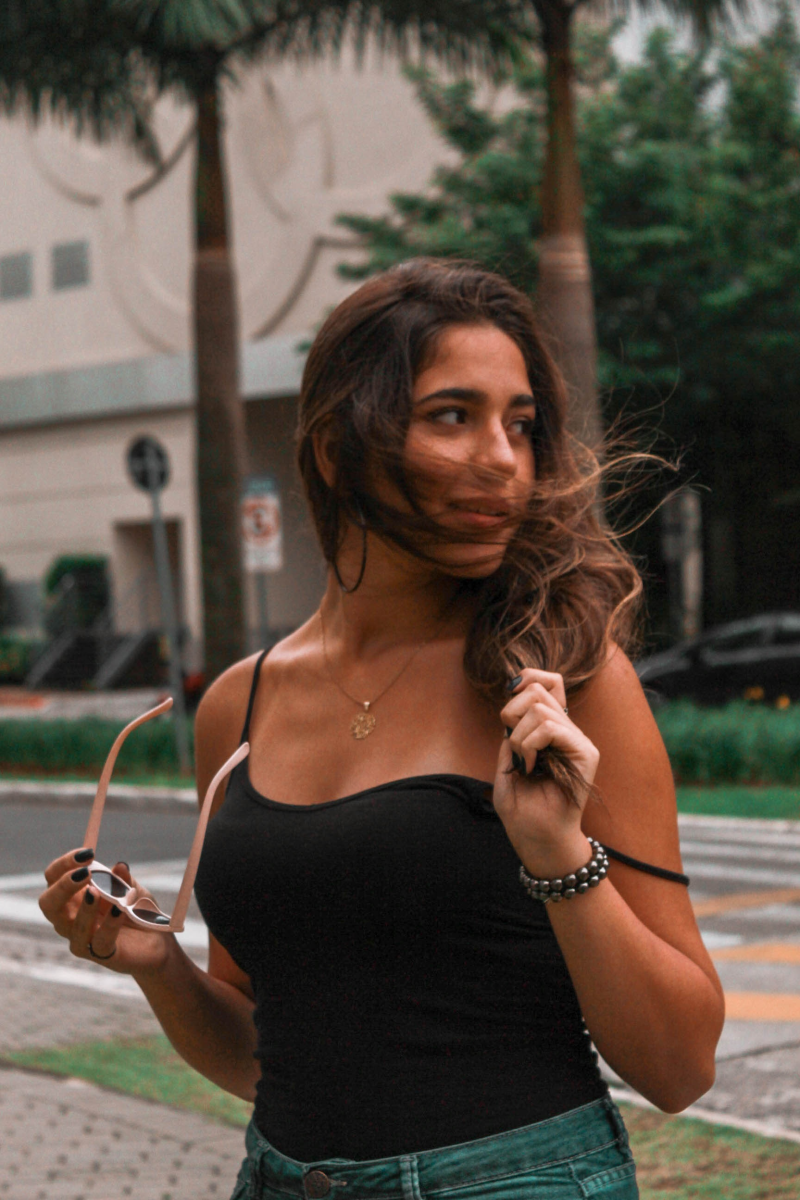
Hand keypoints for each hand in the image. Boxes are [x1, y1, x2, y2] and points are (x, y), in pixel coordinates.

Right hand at [39, 849, 175, 977]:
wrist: (157, 942)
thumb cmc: (136, 911)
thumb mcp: (132, 889)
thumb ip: (123, 880)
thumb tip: (119, 866)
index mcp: (73, 897)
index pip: (53, 877)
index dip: (64, 864)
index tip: (87, 853)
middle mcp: (71, 918)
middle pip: (48, 903)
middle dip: (62, 886)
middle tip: (84, 873)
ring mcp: (83, 938)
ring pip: (68, 926)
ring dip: (83, 908)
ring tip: (96, 893)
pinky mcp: (101, 954)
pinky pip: (99, 940)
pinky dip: (108, 924)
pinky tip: (119, 911)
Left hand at [494, 669, 599, 876]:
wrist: (537, 840)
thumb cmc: (522, 810)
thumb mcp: (506, 762)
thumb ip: (512, 732)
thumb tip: (515, 707)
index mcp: (550, 730)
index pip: (547, 682)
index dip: (527, 678)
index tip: (509, 703)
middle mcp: (567, 731)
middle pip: (539, 689)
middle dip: (512, 712)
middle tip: (512, 745)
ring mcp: (578, 742)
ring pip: (541, 709)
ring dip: (519, 736)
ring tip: (523, 762)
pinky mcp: (586, 755)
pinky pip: (552, 728)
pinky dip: (530, 745)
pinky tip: (531, 766)